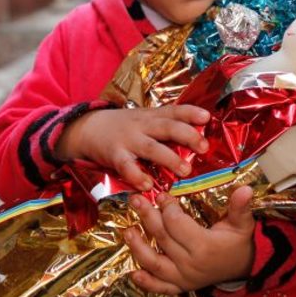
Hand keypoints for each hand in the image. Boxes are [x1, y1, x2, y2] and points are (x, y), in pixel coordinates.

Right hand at [56, 105, 210, 190]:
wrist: (88, 128)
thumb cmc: (125, 127)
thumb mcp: (146, 120)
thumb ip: (167, 126)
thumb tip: (198, 137)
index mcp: (152, 116)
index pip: (174, 111)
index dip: (190, 113)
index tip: (206, 117)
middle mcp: (142, 125)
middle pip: (167, 127)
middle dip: (186, 135)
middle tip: (203, 147)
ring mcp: (128, 139)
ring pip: (151, 147)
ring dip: (169, 159)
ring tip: (185, 170)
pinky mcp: (114, 154)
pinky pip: (126, 166)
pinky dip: (136, 175)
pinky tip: (147, 185)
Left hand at [124, 186, 254, 293]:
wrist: (243, 270)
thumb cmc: (239, 243)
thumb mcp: (242, 224)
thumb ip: (241, 207)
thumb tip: (246, 188)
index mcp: (204, 246)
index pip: (176, 224)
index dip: (166, 207)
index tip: (161, 195)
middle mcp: (190, 264)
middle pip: (162, 238)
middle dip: (146, 216)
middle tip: (135, 200)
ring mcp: (184, 278)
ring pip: (154, 263)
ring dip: (137, 248)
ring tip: (127, 231)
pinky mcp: (180, 286)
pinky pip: (159, 287)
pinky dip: (146, 283)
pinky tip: (133, 273)